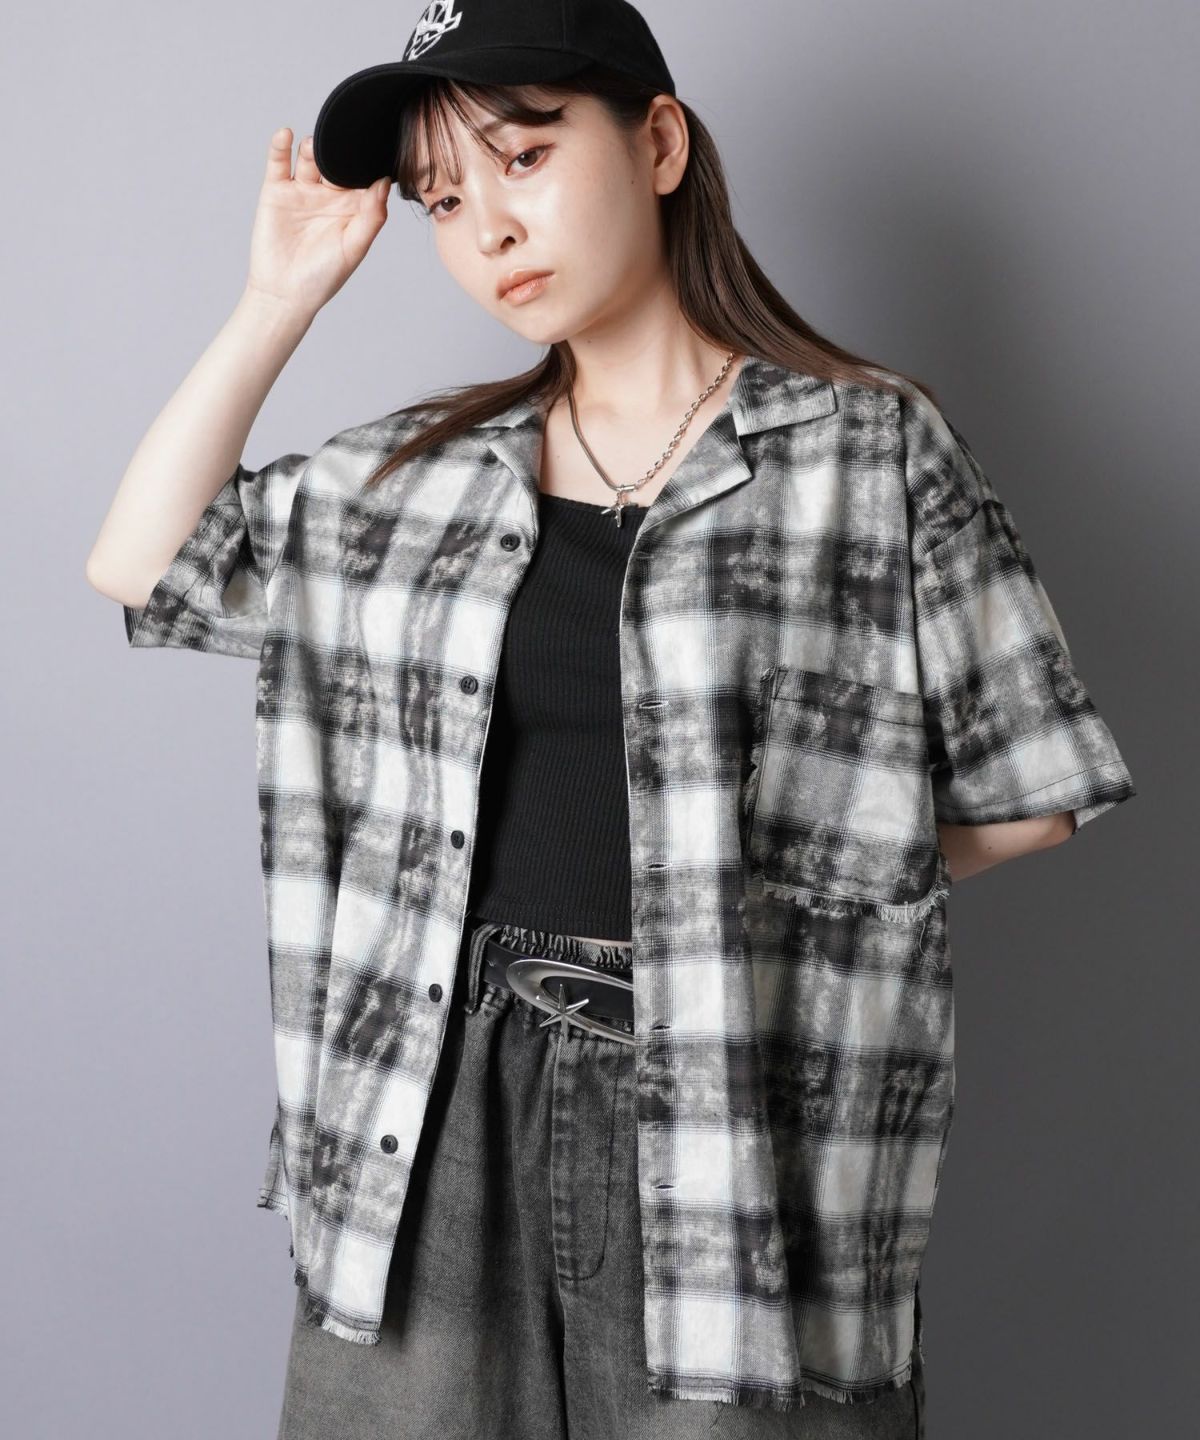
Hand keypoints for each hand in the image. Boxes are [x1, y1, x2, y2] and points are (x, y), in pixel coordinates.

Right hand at [243, 127, 390, 318]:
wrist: (283, 292)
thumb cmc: (323, 277)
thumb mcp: (354, 247)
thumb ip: (372, 216)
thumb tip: (384, 183)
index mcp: (353, 208)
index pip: (365, 176)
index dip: (370, 161)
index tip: (377, 145)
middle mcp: (329, 195)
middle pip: (338, 161)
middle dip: (342, 148)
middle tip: (345, 140)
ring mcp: (302, 190)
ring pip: (310, 157)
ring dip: (315, 146)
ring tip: (316, 146)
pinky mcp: (276, 191)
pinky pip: (279, 162)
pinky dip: (280, 146)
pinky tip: (286, 135)